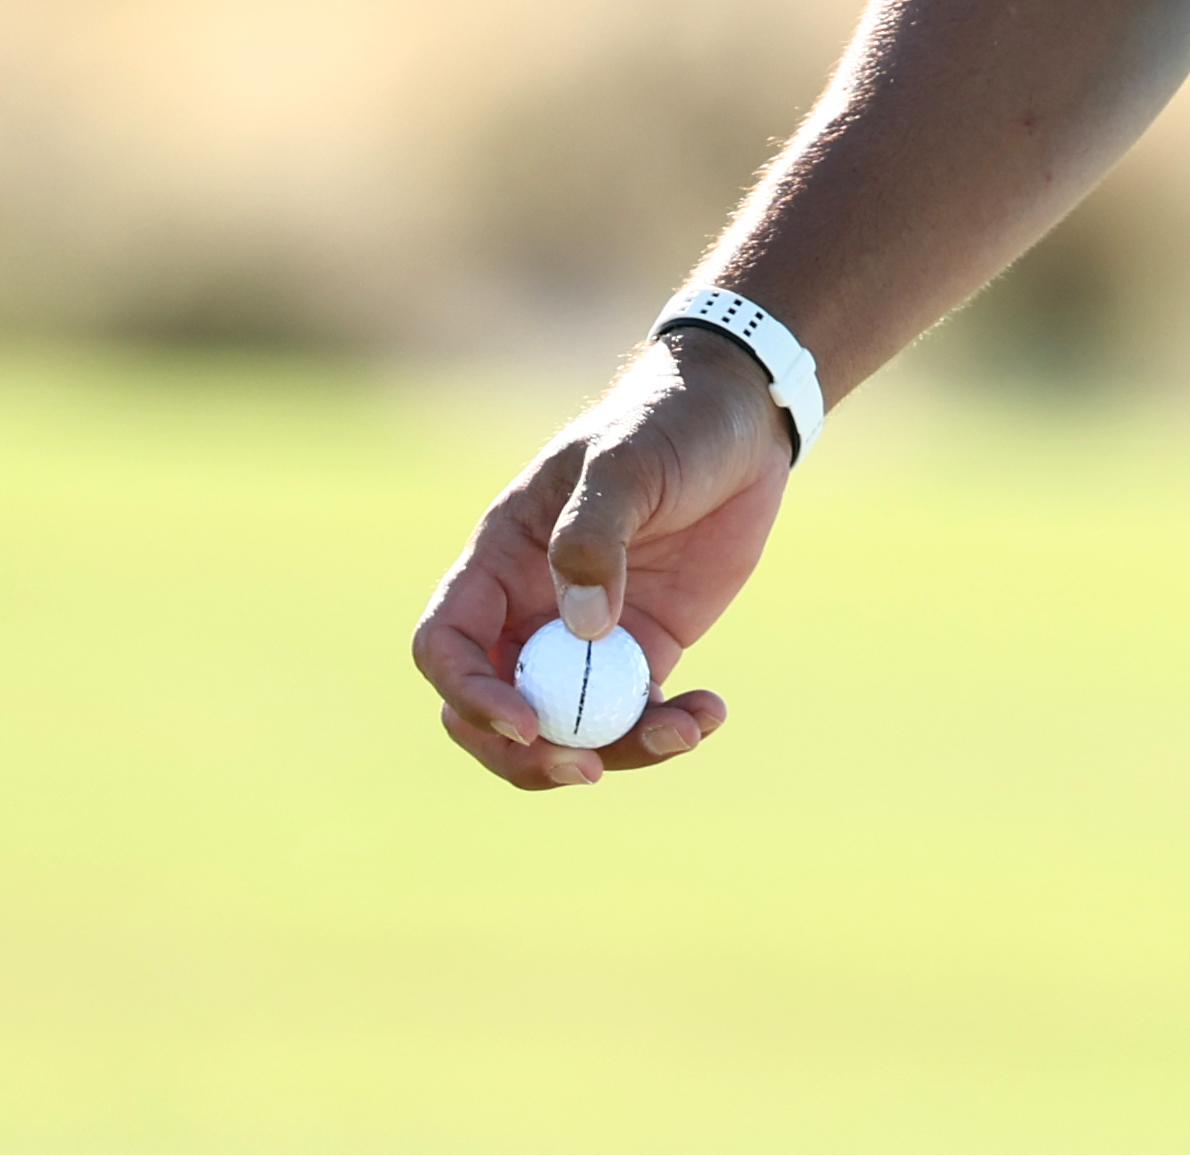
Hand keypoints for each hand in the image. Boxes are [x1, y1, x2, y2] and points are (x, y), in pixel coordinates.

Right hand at [409, 330, 796, 790]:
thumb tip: (584, 626)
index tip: (528, 722)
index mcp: (499, 561)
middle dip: (526, 756)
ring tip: (683, 733)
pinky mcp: (646, 647)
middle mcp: (530, 609)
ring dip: (613, 752)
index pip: (447, 645)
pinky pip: (637, 715)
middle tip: (587, 769)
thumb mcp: (626, 462)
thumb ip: (594, 534)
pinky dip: (667, 731)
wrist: (741, 419)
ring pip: (569, 728)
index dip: (470, 694)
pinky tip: (710, 712)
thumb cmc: (667, 424)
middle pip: (490, 711)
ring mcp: (588, 636)